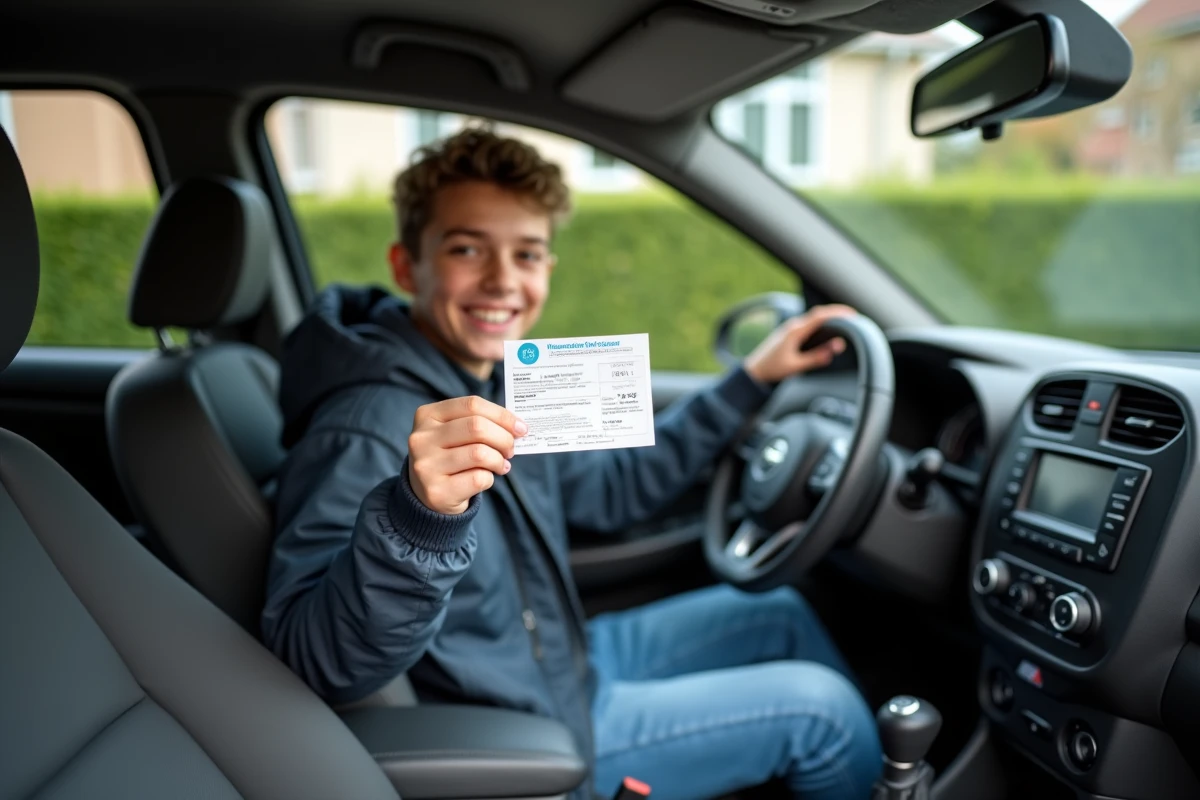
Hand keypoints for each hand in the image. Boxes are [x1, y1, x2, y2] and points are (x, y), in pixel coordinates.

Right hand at [408, 396, 527, 514]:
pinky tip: (486, 478)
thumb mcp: (455, 433)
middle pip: (476, 427)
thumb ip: (480, 424)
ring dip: (499, 460)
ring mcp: (426, 466)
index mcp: (428, 415)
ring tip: (501, 465)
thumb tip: (517, 426)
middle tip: (511, 449)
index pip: (472, 405)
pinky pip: (478, 479)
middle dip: (504, 438)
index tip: (520, 427)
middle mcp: (421, 438)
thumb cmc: (450, 456)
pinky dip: (490, 478)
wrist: (428, 495)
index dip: (502, 415)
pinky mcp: (436, 491)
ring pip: (479, 454)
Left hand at [743, 304, 856, 383]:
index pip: (820, 316)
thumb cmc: (772, 369)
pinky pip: (809, 324)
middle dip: (836, 313)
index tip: (852, 314)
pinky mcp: (790, 333)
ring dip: (829, 318)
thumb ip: (815, 358)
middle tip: (853, 317)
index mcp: (795, 331)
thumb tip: (833, 350)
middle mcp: (793, 326)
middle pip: (818, 314)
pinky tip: (828, 329)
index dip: (837, 313)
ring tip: (845, 322)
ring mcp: (791, 328)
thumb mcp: (795, 366)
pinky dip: (821, 324)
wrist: (754, 370)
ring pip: (814, 318)